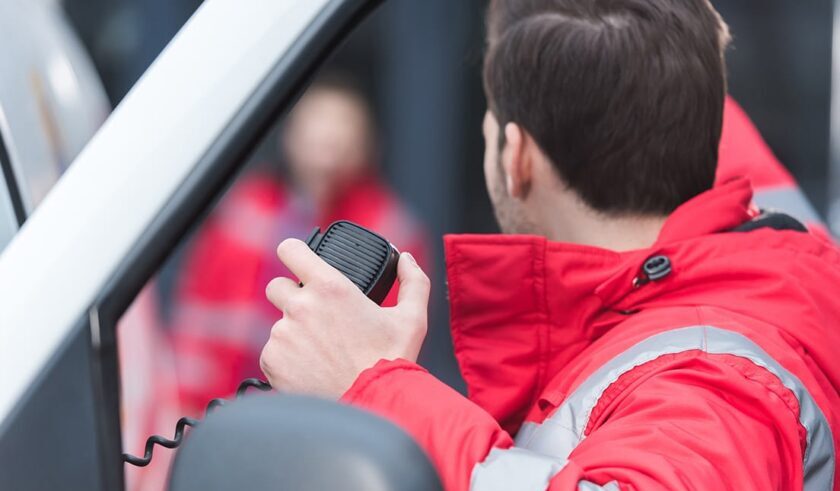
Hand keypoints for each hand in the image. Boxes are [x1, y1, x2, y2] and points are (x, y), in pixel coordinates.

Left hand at [259, 239, 429, 397]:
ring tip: (321, 351)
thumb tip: (405, 260)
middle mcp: (300, 307)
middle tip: (316, 317)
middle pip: (277, 286)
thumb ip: (413, 281)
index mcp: (329, 287)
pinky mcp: (272, 361)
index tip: (299, 261)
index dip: (294, 253)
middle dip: (292, 297)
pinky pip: (273, 352)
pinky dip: (287, 359)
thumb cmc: (392, 360)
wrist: (372, 403)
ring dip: (294, 332)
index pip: (290, 249)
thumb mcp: (412, 317)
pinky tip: (311, 369)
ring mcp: (282, 334)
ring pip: (278, 324)